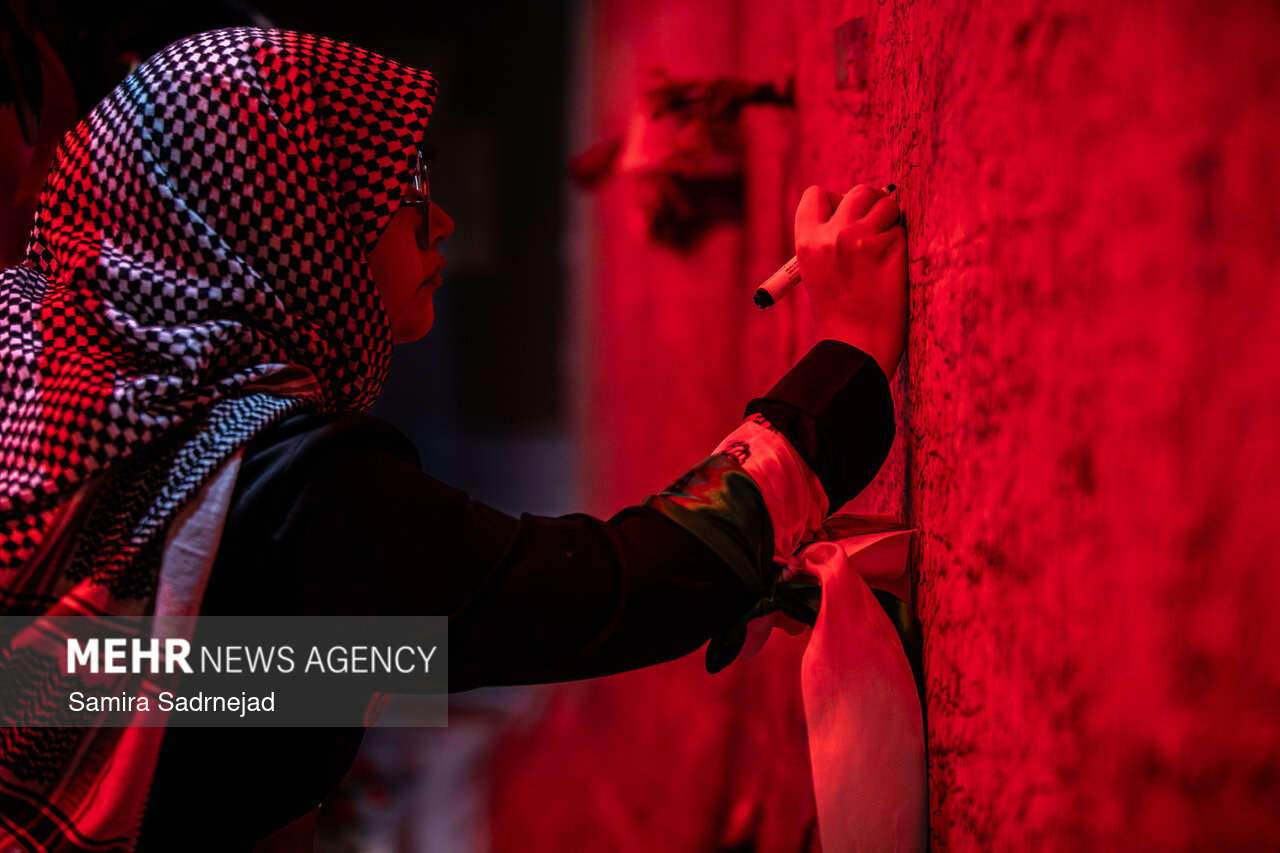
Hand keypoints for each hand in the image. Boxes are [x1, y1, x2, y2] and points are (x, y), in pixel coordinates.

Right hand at [795, 184, 907, 378]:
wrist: (858, 348)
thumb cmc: (842, 315)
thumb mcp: (818, 272)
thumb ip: (830, 238)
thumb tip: (861, 204)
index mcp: (807, 243)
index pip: (817, 195)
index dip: (836, 201)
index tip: (847, 218)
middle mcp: (831, 236)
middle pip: (858, 192)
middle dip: (870, 205)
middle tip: (876, 229)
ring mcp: (860, 239)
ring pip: (885, 203)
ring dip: (890, 221)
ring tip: (885, 250)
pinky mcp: (889, 247)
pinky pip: (902, 228)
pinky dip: (902, 242)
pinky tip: (894, 267)